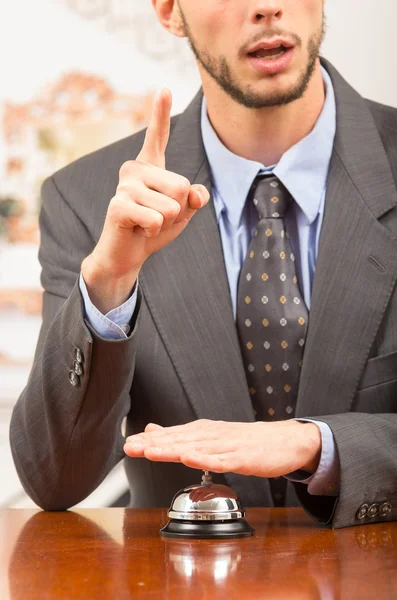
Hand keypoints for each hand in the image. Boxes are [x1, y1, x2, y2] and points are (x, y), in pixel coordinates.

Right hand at [81, 88, 209, 312]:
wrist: (127, 254)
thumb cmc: (155, 229)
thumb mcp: (183, 213)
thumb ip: (195, 198)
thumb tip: (196, 193)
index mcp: (150, 167)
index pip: (158, 137)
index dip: (160, 113)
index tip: (164, 88)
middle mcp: (134, 169)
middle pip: (181, 186)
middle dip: (178, 210)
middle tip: (157, 217)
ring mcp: (124, 186)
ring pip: (172, 205)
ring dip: (166, 223)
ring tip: (147, 223)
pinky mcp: (117, 205)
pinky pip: (155, 219)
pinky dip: (153, 231)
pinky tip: (138, 230)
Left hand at [124, 419, 321, 476]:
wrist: (283, 440)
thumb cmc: (245, 441)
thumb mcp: (210, 435)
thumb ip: (181, 435)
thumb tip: (152, 430)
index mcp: (203, 431)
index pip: (172, 435)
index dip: (149, 440)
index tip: (128, 444)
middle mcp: (212, 435)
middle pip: (179, 440)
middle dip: (153, 444)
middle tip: (131, 447)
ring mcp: (228, 446)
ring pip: (196, 448)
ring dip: (173, 449)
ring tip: (151, 451)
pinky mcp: (243, 457)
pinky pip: (222, 460)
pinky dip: (206, 459)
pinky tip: (191, 459)